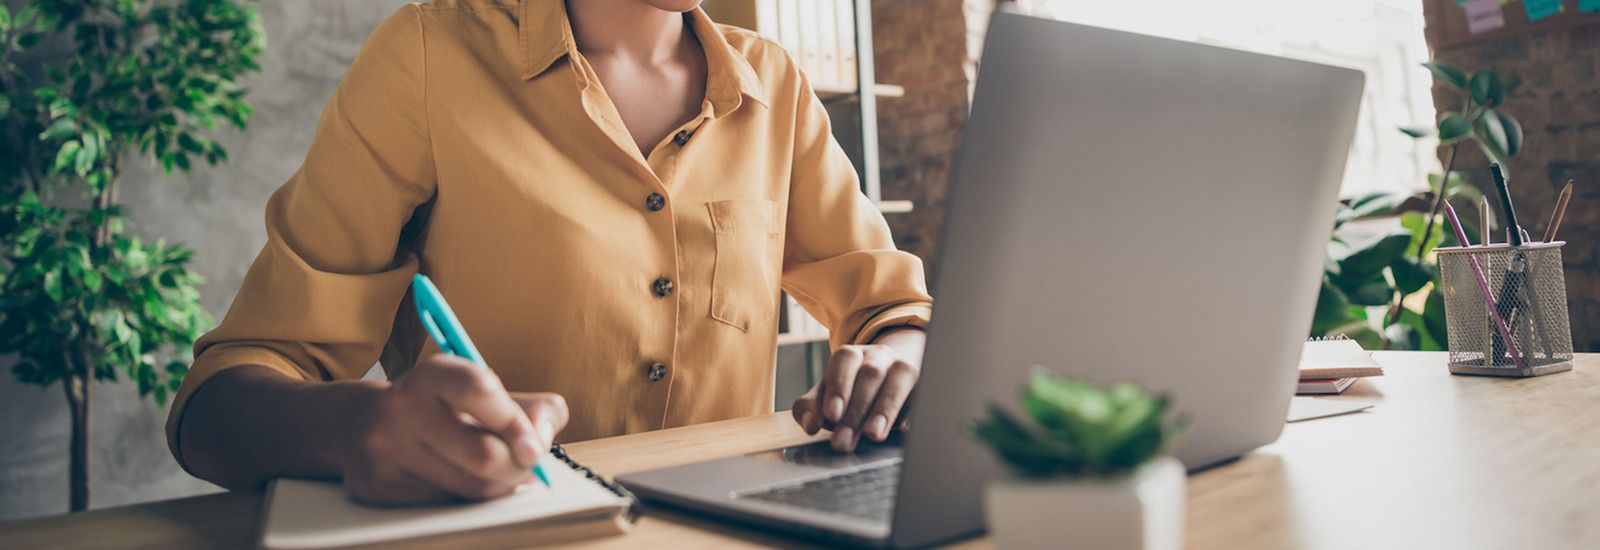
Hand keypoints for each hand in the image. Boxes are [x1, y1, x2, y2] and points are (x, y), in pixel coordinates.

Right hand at [337, 354, 568, 503]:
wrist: (365, 425)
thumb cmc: (442, 408)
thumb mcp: (485, 393)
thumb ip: (532, 407)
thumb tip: (543, 438)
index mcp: (432, 375)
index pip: (480, 391)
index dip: (516, 423)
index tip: (535, 445)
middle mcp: (402, 407)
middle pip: (483, 454)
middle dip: (517, 466)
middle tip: (525, 464)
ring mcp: (386, 448)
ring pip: (471, 487)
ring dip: (499, 484)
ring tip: (498, 470)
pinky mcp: (379, 485)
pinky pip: (447, 504)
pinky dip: (469, 496)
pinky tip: (463, 478)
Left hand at [792, 328, 926, 451]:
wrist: (886, 380)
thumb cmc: (849, 393)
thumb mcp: (825, 398)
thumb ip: (810, 409)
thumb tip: (811, 425)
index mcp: (851, 356)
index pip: (844, 361)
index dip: (838, 386)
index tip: (832, 415)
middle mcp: (879, 356)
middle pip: (871, 375)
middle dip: (856, 411)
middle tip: (844, 441)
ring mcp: (904, 367)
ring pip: (900, 377)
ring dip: (885, 408)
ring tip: (873, 435)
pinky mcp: (924, 384)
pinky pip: (923, 392)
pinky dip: (915, 411)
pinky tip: (905, 430)